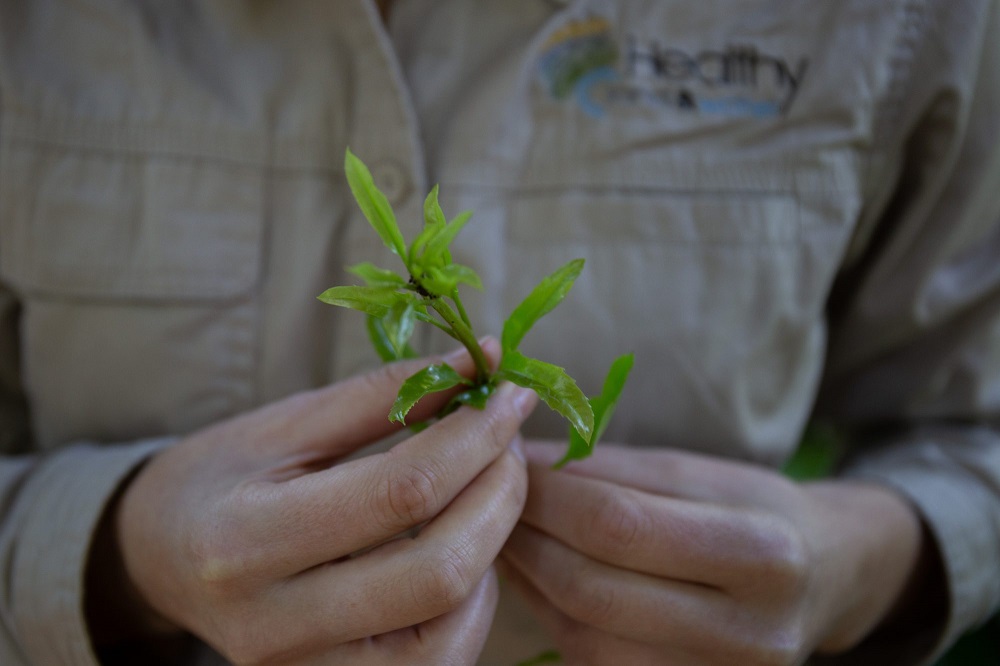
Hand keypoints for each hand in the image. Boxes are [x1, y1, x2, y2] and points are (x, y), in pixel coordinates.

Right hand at [97, 341, 536, 664]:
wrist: (160, 558)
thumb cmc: (221, 478)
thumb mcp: (287, 422)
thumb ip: (386, 394)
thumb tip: (480, 364)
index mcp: (247, 541)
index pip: (401, 492)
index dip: (474, 438)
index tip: (507, 395)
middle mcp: (275, 628)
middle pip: (438, 572)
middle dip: (499, 494)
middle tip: (508, 440)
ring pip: (451, 632)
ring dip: (493, 550)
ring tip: (487, 489)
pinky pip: (439, 661)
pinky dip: (472, 599)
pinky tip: (464, 548)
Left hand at [500, 442, 938, 664]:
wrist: (825, 577)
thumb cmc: (759, 509)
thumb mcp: (699, 472)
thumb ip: (609, 467)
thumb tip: (521, 456)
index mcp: (763, 554)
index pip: (619, 523)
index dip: (546, 493)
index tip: (507, 461)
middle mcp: (748, 634)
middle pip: (591, 588)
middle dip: (524, 537)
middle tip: (489, 498)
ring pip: (581, 634)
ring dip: (526, 579)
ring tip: (504, 533)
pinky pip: (592, 661)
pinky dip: (550, 614)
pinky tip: (533, 576)